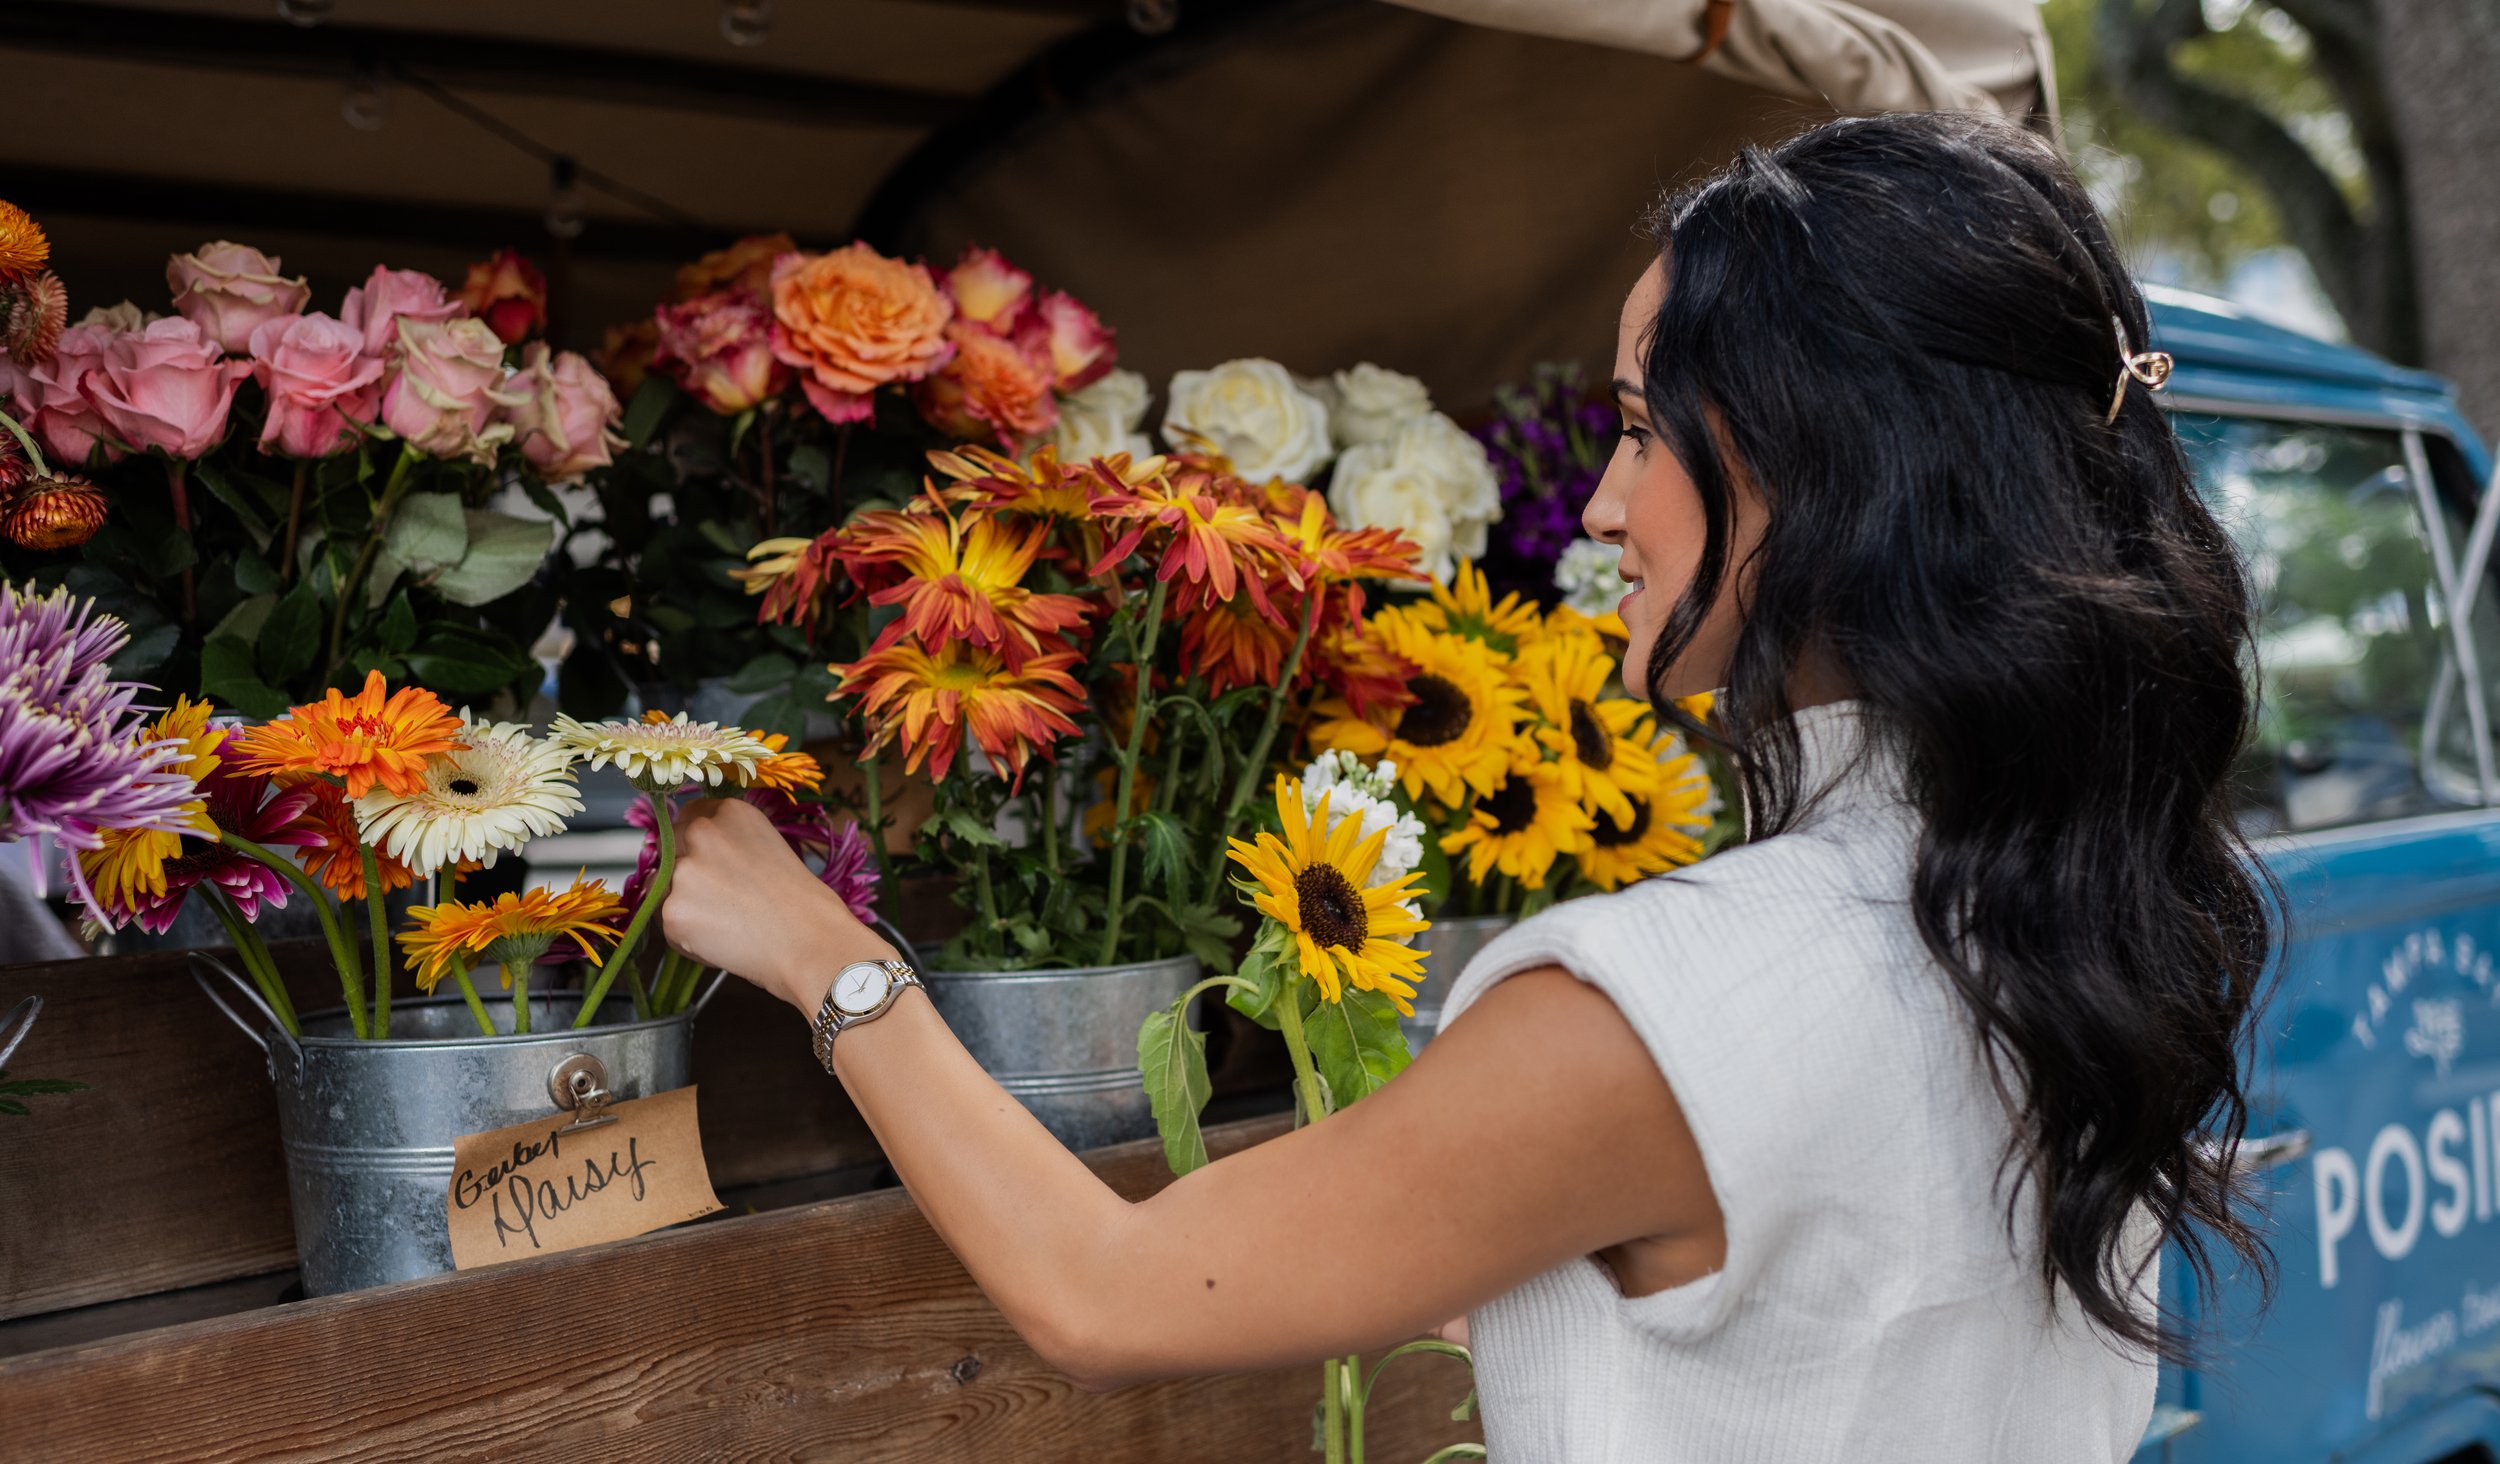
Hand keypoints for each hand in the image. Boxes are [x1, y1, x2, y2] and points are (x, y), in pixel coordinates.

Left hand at [662, 797, 895, 1014]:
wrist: (810, 941)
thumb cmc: (804, 903)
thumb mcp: (770, 848)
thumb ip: (730, 843)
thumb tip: (700, 857)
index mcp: (729, 811)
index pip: (690, 818)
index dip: (698, 845)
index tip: (710, 865)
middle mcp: (700, 832)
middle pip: (669, 850)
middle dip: (685, 873)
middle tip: (718, 900)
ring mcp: (682, 871)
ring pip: (664, 890)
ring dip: (686, 906)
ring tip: (726, 925)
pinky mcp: (672, 911)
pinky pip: (669, 926)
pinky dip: (688, 939)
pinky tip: (722, 943)